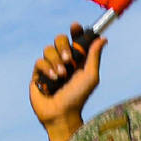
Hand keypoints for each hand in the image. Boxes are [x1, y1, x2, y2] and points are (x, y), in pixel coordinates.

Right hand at [31, 25, 105, 140]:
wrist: (61, 113)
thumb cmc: (79, 97)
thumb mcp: (90, 76)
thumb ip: (94, 56)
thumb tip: (102, 38)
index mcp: (77, 59)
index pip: (75, 39)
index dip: (75, 30)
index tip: (75, 27)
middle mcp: (63, 60)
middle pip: (59, 39)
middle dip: (63, 46)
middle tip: (69, 59)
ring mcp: (50, 66)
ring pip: (48, 49)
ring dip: (56, 60)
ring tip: (61, 75)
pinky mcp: (38, 74)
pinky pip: (39, 61)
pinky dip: (47, 68)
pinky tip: (53, 79)